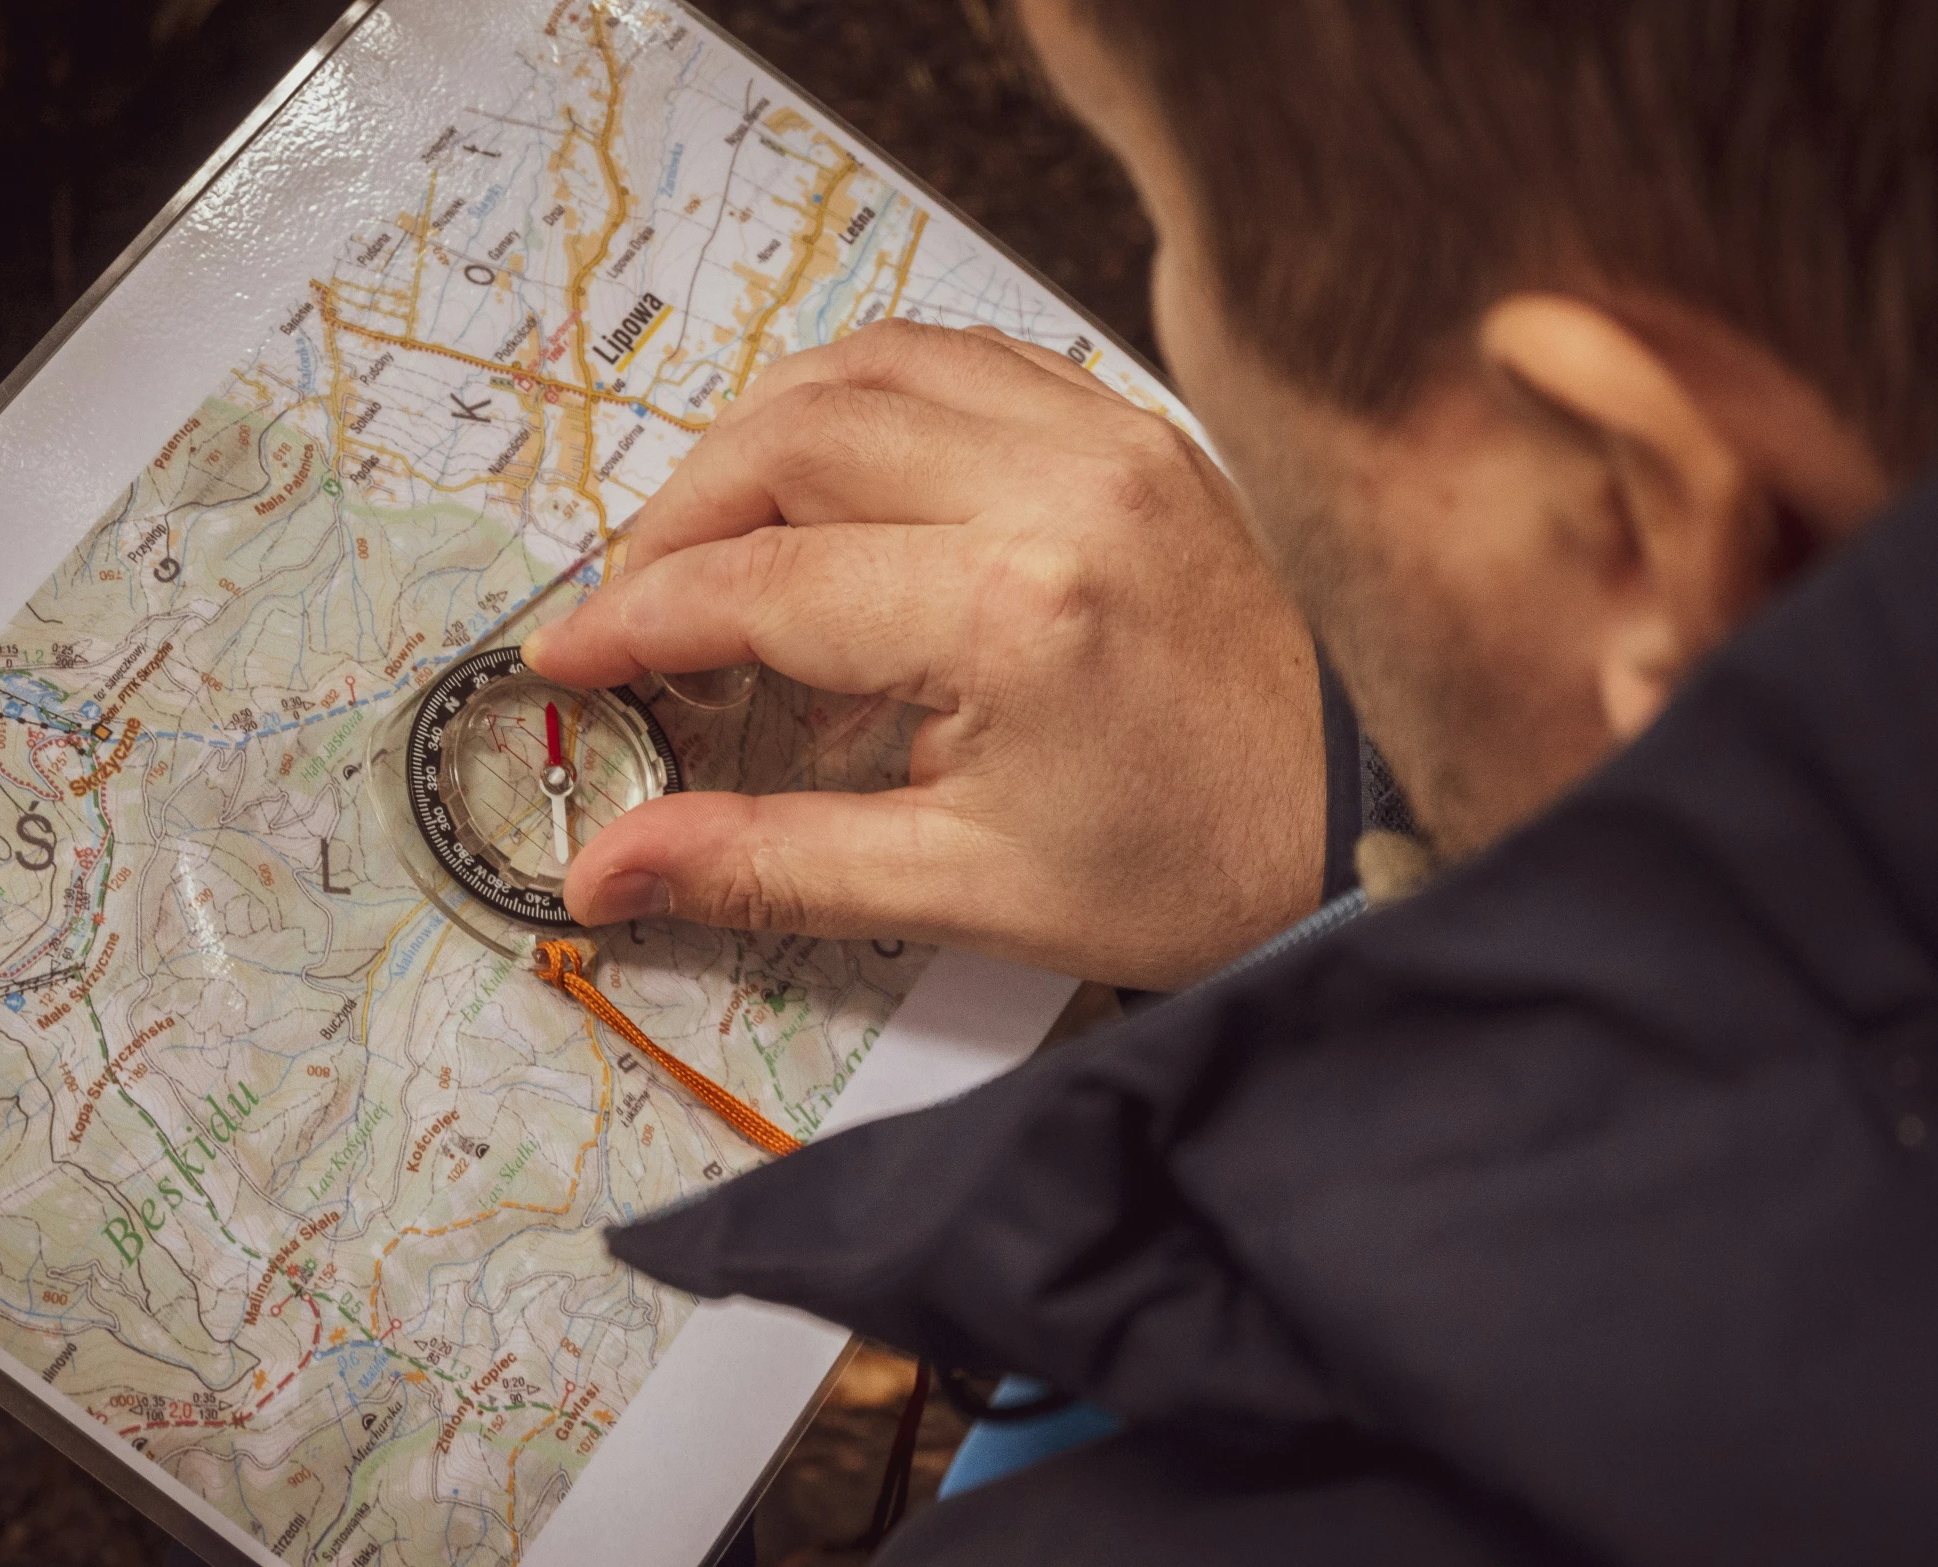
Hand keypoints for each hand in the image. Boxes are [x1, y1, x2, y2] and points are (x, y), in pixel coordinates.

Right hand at [523, 319, 1324, 987]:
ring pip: (862, 367)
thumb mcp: (967, 888)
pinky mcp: (1128, 423)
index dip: (641, 620)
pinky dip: (860, 397)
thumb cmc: (1198, 862)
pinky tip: (829, 472)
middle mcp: (1059, 486)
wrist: (1365, 812)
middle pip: (791, 441)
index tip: (572, 656)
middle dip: (678, 518)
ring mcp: (1103, 435)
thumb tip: (608, 872)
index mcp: (1017, 609)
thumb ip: (767, 863)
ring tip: (709, 534)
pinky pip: (954, 357)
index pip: (763, 584)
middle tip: (634, 609)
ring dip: (755, 437)